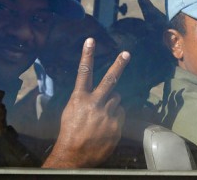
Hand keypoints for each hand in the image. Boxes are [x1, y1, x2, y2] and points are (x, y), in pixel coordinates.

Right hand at [42, 38, 129, 167]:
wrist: (74, 155)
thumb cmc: (70, 131)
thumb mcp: (71, 110)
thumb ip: (85, 98)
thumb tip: (98, 91)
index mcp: (80, 98)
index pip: (84, 72)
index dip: (88, 55)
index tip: (91, 40)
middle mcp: (94, 104)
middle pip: (110, 80)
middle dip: (118, 65)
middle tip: (126, 54)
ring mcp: (107, 115)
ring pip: (116, 99)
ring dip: (112, 104)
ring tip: (101, 116)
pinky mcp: (116, 126)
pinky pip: (120, 113)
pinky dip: (116, 116)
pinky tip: (106, 126)